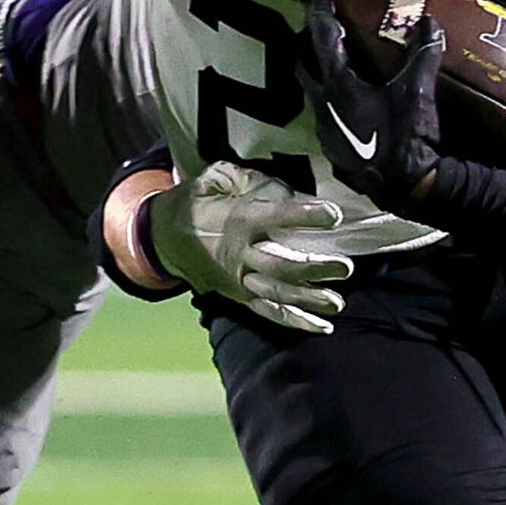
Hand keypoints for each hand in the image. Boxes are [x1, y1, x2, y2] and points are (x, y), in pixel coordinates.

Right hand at [146, 161, 353, 333]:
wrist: (161, 237)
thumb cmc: (195, 203)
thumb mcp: (213, 178)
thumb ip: (246, 179)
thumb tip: (283, 188)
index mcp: (236, 220)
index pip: (276, 217)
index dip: (305, 215)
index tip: (334, 214)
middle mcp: (238, 254)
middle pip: (280, 265)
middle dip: (314, 269)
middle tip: (344, 268)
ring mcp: (238, 280)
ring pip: (277, 294)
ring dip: (309, 300)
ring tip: (337, 302)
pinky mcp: (239, 296)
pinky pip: (268, 312)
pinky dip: (295, 321)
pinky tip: (322, 326)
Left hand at [300, 0, 441, 209]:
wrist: (403, 187)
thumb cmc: (405, 137)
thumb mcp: (417, 91)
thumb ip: (423, 54)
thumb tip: (430, 22)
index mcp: (338, 84)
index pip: (322, 38)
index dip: (320, 13)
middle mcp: (322, 105)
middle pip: (304, 66)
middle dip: (309, 46)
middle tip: (324, 32)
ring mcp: (325, 130)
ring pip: (313, 93)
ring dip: (320, 76)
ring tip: (338, 65)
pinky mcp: (333, 150)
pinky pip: (326, 116)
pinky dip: (332, 101)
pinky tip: (352, 104)